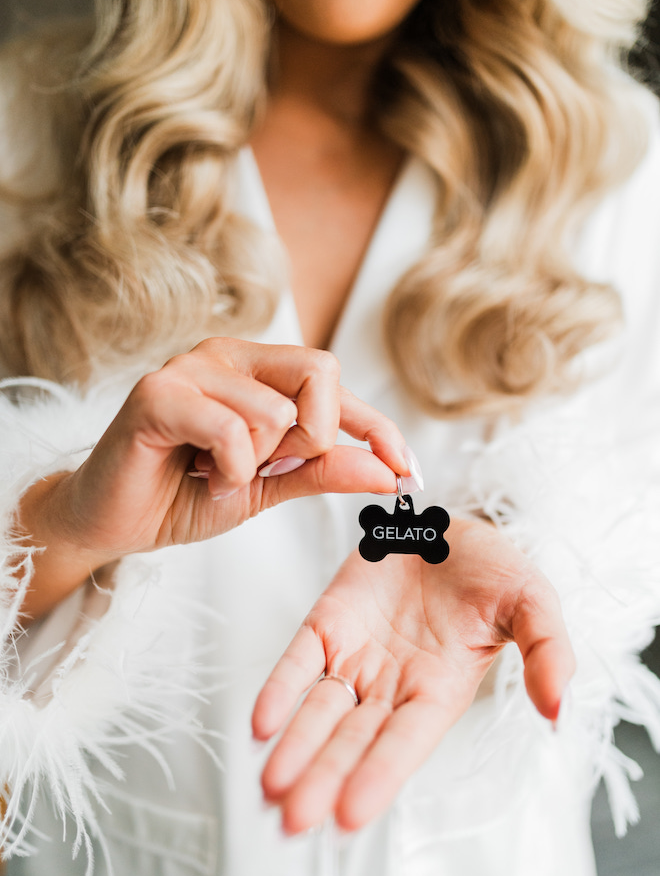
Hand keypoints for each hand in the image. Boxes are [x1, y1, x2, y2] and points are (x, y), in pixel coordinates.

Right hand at [18, 338, 409, 617]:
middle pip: (319, 373)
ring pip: (275, 412)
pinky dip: (230, 469)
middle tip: (272, 470)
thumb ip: (324, 470)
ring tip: (218, 475)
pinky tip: (201, 478)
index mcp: (258, 369)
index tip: (407, 469)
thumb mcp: (270, 486)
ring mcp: (191, 367)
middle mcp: (228, 355)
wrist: (115, 521)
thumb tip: (387, 472)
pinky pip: (231, 430)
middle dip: (313, 439)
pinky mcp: (158, 393)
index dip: (377, 427)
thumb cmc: (185, 493)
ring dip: (258, 464)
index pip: (335, 382)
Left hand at [252, 517, 574, 834]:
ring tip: (268, 787)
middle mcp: (393, 684)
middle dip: (322, 778)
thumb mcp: (532, 601)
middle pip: (353, 738)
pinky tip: (260, 723)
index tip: (349, 814)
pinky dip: (279, 689)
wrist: (448, 523)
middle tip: (292, 819)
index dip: (379, 774)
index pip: (406, 741)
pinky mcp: (329, 622)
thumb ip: (547, 651)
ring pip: (320, 709)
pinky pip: (300, 660)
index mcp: (440, 689)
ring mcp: (357, 654)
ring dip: (294, 747)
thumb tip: (557, 709)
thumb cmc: (492, 569)